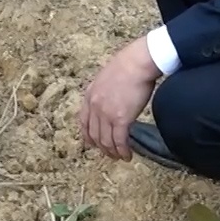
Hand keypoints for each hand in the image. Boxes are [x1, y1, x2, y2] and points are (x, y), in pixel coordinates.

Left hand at [78, 38, 161, 160]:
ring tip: (120, 157)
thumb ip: (103, 91)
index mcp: (89, 95)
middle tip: (110, 154)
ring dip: (113, 152)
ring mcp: (106, 114)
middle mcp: (94, 106)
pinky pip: (119, 141)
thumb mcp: (105, 78)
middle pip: (94, 134)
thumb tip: (110, 100)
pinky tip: (127, 155)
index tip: (93, 144)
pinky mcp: (121, 119)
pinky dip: (123, 151)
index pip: (83, 121)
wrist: (136, 63)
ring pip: (106, 141)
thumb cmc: (127, 66)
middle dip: (102, 148)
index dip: (88, 136)